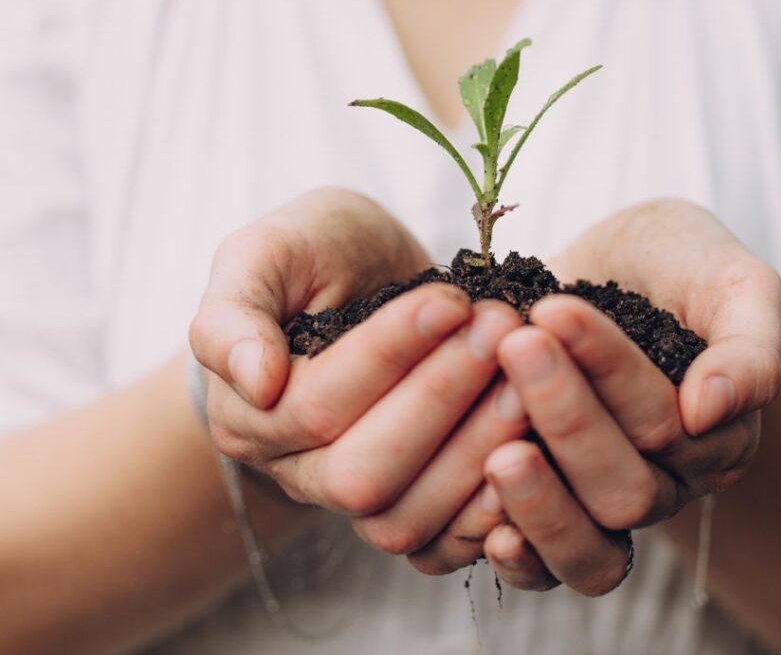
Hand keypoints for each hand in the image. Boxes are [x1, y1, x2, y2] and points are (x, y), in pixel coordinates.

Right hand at [188, 188, 528, 553]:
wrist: (361, 277)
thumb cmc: (315, 252)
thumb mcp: (267, 250)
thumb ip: (235, 310)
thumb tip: (254, 382)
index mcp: (249, 410)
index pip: (320, 403)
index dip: (390, 353)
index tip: (450, 300)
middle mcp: (294, 469)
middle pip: (363, 471)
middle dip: (441, 400)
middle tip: (502, 330)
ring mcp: (351, 497)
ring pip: (405, 514)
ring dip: (476, 446)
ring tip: (529, 376)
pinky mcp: (409, 507)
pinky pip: (442, 541)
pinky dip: (490, 509)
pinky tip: (535, 448)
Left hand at [410, 199, 780, 593]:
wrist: (630, 265)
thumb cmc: (686, 264)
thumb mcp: (735, 281)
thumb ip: (749, 345)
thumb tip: (709, 411)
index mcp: (719, 433)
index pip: (664, 419)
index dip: (608, 368)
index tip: (555, 309)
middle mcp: (670, 477)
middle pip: (626, 487)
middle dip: (566, 417)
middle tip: (516, 345)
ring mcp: (610, 497)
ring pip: (590, 538)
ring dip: (541, 500)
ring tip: (497, 454)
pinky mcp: (560, 503)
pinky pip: (550, 567)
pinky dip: (522, 560)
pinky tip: (488, 534)